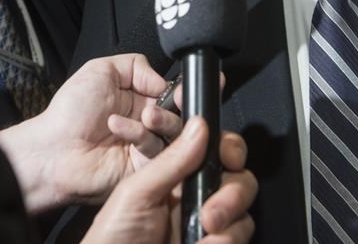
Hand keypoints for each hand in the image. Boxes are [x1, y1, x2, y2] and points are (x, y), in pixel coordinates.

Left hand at [0, 54, 170, 211]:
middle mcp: (145, 123)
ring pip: (174, 134)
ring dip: (160, 120)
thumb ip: (137, 65)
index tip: (178, 90)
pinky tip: (118, 127)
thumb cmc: (71, 111)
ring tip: (144, 115)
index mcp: (139, 99)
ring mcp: (146, 146)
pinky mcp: (144, 168)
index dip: (179, 92)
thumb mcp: (101, 70)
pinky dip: (140, 135)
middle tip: (164, 103)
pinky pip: (157, 151)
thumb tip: (164, 82)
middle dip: (175, 107)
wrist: (54, 148)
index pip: (171, 95)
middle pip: (179, 115)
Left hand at [83, 117, 256, 243]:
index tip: (229, 157)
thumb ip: (171, 160)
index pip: (215, 150)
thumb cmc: (114, 233)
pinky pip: (238, 236)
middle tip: (210, 215)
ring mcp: (207, 222)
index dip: (229, 149)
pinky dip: (225, 242)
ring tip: (206, 234)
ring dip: (231, 222)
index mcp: (178, 172)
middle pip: (239, 179)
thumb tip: (200, 125)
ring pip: (243, 212)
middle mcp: (196, 194)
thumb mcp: (136, 192)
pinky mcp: (212, 243)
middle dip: (233, 193)